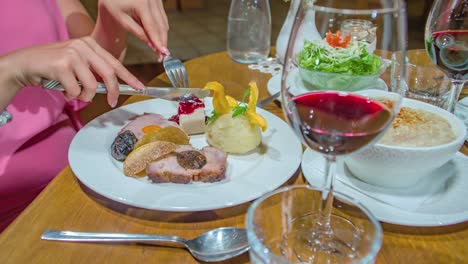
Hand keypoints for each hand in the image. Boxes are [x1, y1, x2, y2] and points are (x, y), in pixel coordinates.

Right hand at [3, 37, 144, 106]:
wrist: (24, 64)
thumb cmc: (53, 67)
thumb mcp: (77, 65)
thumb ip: (94, 72)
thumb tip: (113, 88)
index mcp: (90, 44)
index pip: (115, 63)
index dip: (129, 77)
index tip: (140, 87)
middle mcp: (83, 46)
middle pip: (109, 73)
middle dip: (113, 91)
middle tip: (112, 102)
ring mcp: (73, 54)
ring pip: (92, 85)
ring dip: (85, 96)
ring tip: (75, 94)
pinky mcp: (62, 65)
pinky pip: (76, 90)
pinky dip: (71, 96)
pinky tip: (63, 90)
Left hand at [96, 0, 169, 57]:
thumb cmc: (113, 5)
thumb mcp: (123, 20)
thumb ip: (138, 33)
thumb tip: (152, 46)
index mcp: (141, 3)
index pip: (152, 27)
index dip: (158, 41)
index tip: (163, 53)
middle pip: (161, 25)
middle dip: (162, 41)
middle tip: (162, 56)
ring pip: (163, 22)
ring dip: (162, 36)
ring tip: (159, 50)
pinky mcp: (158, 0)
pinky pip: (162, 17)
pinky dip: (160, 28)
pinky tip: (157, 38)